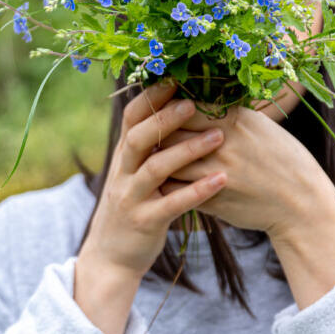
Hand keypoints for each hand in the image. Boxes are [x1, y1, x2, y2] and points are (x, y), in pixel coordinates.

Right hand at [79, 78, 228, 277]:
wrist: (113, 256)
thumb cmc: (136, 206)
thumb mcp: (136, 173)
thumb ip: (152, 147)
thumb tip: (180, 109)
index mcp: (124, 156)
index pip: (132, 117)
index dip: (151, 96)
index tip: (175, 76)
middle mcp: (122, 172)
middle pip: (139, 137)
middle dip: (166, 117)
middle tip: (195, 101)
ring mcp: (131, 198)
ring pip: (155, 168)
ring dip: (188, 150)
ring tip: (219, 136)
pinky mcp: (144, 222)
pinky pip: (171, 204)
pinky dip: (197, 191)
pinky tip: (221, 180)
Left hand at [156, 103, 334, 241]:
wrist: (301, 203)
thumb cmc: (283, 159)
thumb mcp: (260, 126)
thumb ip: (228, 114)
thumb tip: (198, 99)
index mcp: (234, 120)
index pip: (185, 106)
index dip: (168, 107)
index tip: (159, 108)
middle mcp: (223, 145)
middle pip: (171, 132)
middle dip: (156, 132)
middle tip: (146, 133)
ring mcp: (216, 174)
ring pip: (168, 162)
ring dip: (156, 159)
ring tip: (151, 156)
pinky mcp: (212, 200)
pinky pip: (175, 190)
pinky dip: (165, 184)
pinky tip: (163, 180)